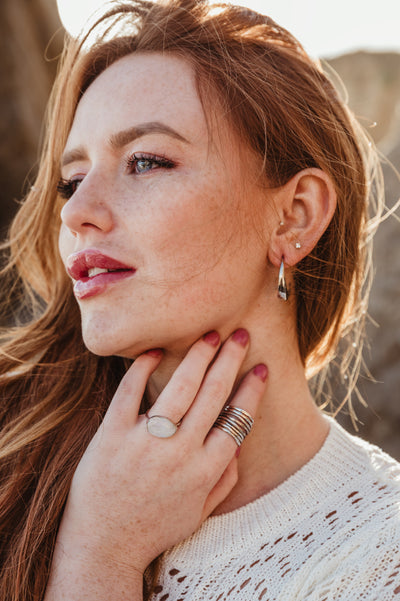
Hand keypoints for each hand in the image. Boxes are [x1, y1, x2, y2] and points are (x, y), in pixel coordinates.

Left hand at [46, 329, 266, 596]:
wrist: (103, 545)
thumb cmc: (153, 528)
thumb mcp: (199, 514)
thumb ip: (225, 481)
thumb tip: (238, 447)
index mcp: (205, 470)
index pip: (237, 419)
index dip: (252, 389)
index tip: (261, 367)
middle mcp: (180, 452)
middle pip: (213, 394)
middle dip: (231, 359)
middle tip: (241, 335)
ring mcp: (145, 442)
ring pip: (179, 387)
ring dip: (199, 356)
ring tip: (210, 335)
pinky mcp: (112, 434)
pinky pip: (129, 392)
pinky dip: (142, 367)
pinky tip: (155, 350)